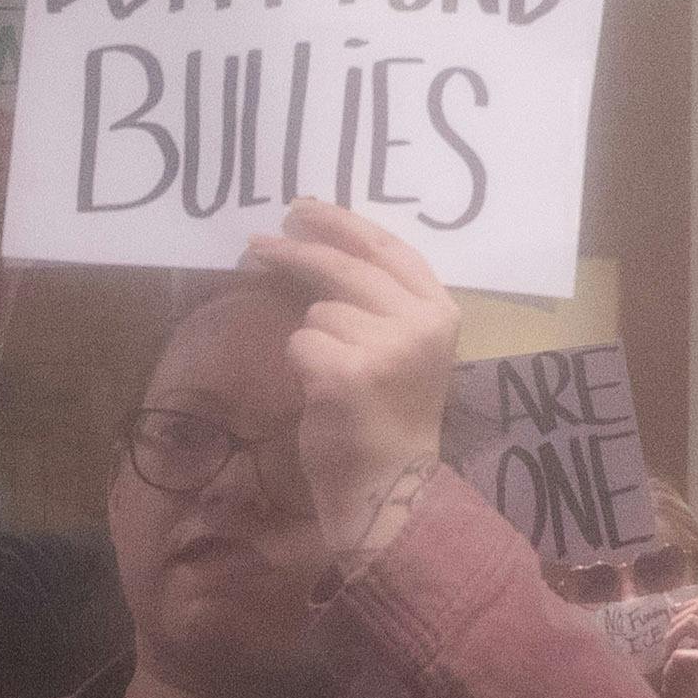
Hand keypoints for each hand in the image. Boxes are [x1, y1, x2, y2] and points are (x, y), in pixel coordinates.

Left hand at [241, 202, 457, 549]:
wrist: (391, 489)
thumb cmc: (389, 419)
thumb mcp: (403, 348)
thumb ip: (378, 300)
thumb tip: (316, 244)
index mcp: (440, 311)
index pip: (388, 248)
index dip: (342, 223)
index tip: (303, 209)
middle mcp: (420, 323)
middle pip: (346, 267)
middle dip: (296, 251)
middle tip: (257, 244)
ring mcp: (387, 348)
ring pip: (318, 313)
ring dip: (312, 340)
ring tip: (334, 378)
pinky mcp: (349, 373)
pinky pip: (301, 344)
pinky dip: (301, 366)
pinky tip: (323, 394)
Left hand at [644, 602, 697, 697]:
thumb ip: (694, 647)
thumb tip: (672, 627)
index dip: (694, 603)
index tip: (675, 614)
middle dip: (679, 616)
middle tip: (667, 639)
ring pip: (692, 619)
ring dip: (672, 636)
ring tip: (667, 656)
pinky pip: (679, 654)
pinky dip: (669, 667)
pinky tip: (670, 684)